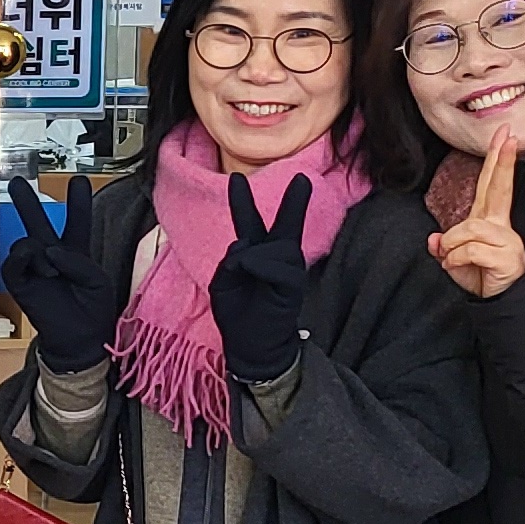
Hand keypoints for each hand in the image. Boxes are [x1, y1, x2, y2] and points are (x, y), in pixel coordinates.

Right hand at [0, 175, 116, 373]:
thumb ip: (78, 261)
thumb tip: (49, 251)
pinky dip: (23, 257)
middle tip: (16, 181)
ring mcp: (35, 269)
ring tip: (52, 269)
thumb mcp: (98, 281)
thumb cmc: (94, 311)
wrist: (80, 341)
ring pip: (25, 241)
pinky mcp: (20, 283)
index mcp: (76, 254)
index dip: (77, 203)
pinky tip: (36, 262)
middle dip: (27, 202)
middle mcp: (53, 257)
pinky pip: (13, 263)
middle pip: (39, 223)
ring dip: (38, 248)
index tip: (78, 180)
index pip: (76, 222)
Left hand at [211, 173, 314, 384]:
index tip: (236, 178)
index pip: (248, 222)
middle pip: (284, 224)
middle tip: (303, 179)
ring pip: (271, 246)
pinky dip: (258, 267)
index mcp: (253, 255)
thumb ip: (230, 260)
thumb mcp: (221, 283)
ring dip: (251, 257)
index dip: (241, 200)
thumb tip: (245, 245)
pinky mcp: (294, 282)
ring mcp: (287, 269)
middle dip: (294, 202)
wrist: (250, 345)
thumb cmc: (237, 314)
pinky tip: (253, 276)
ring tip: (243, 274)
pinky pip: (275, 264)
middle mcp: (274, 258)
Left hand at [428, 129, 524, 296]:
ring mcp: (505, 239)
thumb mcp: (456, 262)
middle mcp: (499, 226)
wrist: (504, 303)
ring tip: (455, 262)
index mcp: (490, 221)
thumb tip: (434, 239)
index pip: (492, 185)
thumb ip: (445, 248)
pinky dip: (455, 260)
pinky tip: (460, 268)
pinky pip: (466, 249)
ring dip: (452, 248)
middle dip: (500, 161)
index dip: (498, 161)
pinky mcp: (504, 255)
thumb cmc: (483, 279)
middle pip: (497, 188)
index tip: (506, 136)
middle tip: (507, 135)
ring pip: (466, 229)